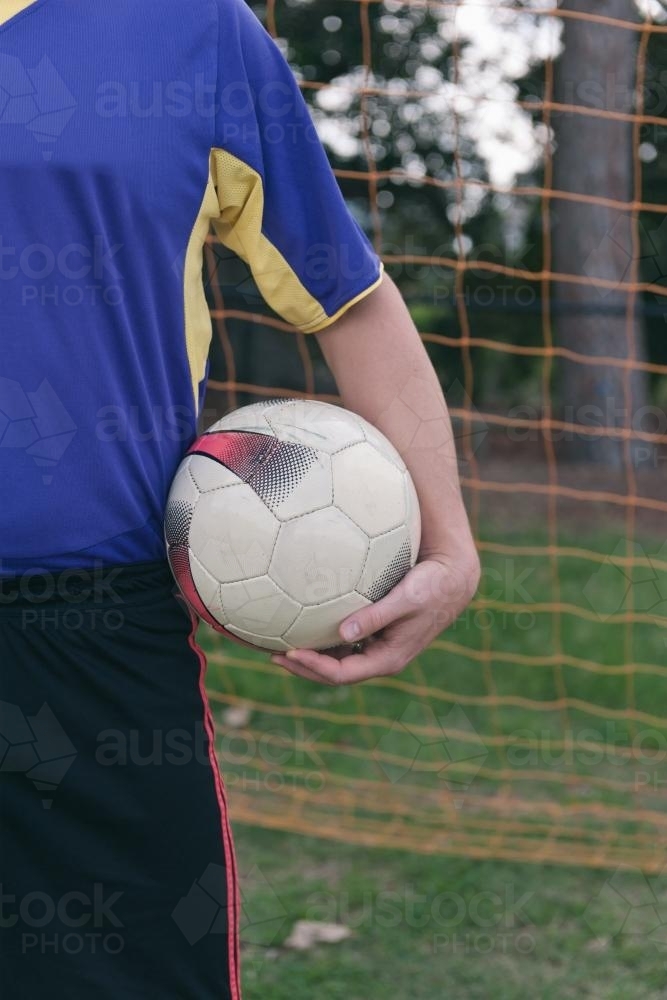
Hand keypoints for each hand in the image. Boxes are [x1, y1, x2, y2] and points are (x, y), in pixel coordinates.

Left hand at [270, 551, 479, 684]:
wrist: (453, 580)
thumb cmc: (431, 588)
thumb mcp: (404, 601)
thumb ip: (375, 616)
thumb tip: (342, 633)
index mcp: (387, 659)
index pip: (342, 674)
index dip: (313, 667)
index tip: (288, 652)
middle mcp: (380, 658)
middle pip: (334, 674)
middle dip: (303, 667)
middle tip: (273, 654)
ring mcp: (378, 648)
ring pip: (338, 660)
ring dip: (310, 656)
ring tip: (280, 643)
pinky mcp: (377, 634)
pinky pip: (344, 644)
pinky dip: (323, 640)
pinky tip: (305, 626)